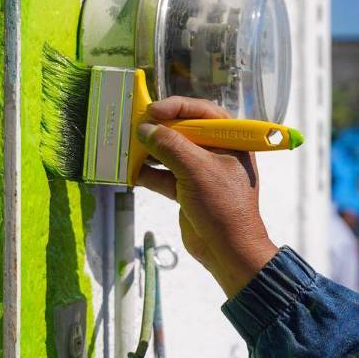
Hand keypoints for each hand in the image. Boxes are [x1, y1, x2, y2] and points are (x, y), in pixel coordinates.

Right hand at [134, 97, 279, 297]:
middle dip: (159, 129)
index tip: (152, 111)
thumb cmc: (222, 205)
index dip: (177, 107)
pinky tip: (130, 170)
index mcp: (231, 140)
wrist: (228, 250)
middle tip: (135, 126)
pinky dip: (148, 173)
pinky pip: (164, 176)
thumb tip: (145, 129)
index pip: (204, 111)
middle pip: (184, 131)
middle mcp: (217, 152)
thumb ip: (170, 146)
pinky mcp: (188, 191)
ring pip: (171, 154)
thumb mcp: (196, 169)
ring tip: (127, 145)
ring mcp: (202, 172)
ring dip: (150, 151)